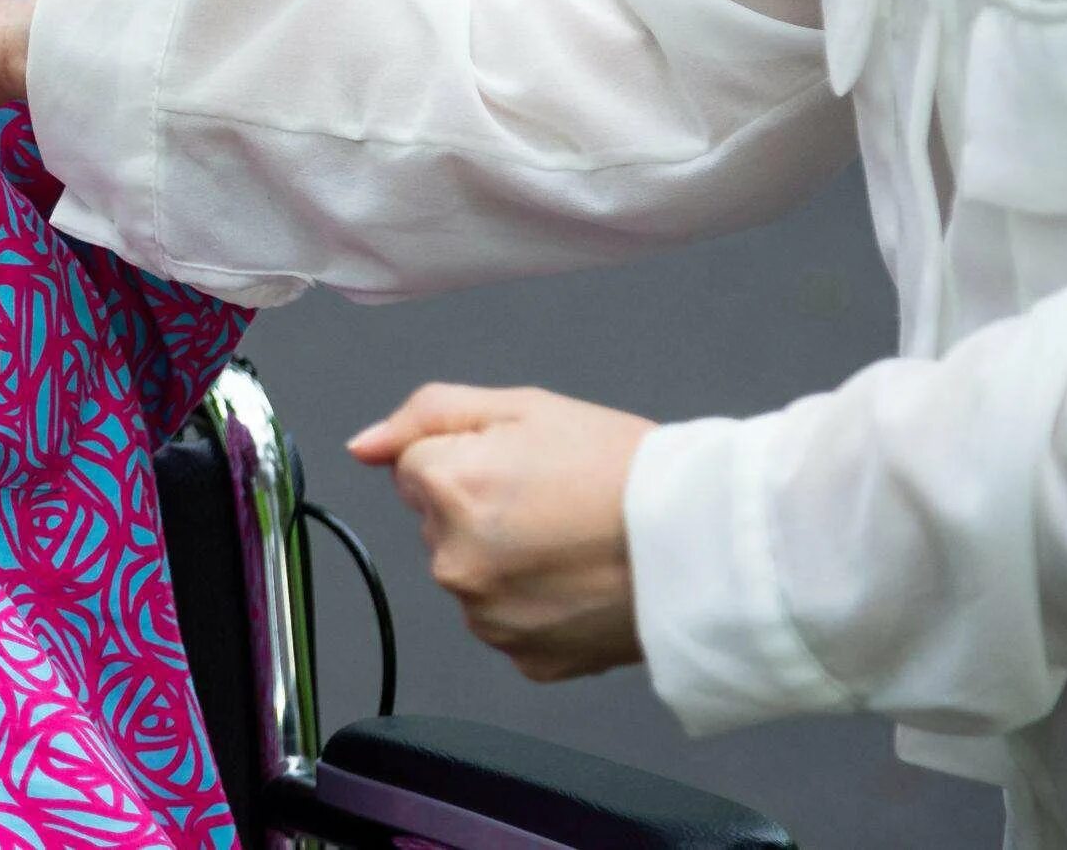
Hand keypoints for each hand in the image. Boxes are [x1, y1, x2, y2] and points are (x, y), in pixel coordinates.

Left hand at [349, 384, 656, 682]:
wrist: (704, 542)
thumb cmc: (624, 469)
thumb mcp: (522, 407)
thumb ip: (426, 415)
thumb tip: (363, 445)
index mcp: (448, 490)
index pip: (414, 467)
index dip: (469, 456)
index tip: (522, 463)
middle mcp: (455, 563)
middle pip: (438, 522)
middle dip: (479, 506)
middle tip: (554, 498)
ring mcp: (489, 618)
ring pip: (471, 574)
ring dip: (503, 558)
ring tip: (574, 540)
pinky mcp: (527, 660)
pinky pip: (509, 621)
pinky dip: (535, 604)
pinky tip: (579, 582)